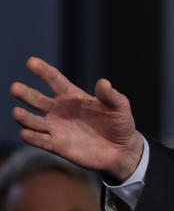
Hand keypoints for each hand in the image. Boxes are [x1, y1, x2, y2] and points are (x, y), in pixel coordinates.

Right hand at [10, 57, 142, 181]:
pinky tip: (26, 132)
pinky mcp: (58, 146)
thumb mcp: (120, 106)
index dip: (43, 71)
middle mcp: (61, 111)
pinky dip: (32, 137)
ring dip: (24, 117)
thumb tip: (103, 82)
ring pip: (34, 121)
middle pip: (38, 100)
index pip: (55, 80)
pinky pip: (41, 141)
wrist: (121, 149)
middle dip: (26, 94)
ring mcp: (57, 128)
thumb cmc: (120, 123)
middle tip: (15, 88)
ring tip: (17, 112)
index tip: (31, 61)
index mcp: (74, 96)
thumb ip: (110, 95)